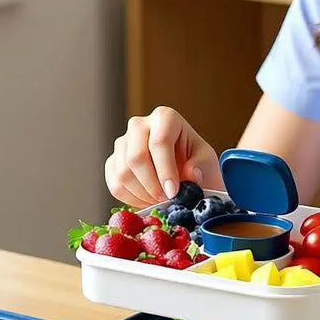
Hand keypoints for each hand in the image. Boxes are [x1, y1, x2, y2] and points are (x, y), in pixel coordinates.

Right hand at [104, 107, 219, 206]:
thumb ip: (201, 166)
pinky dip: (131, 199)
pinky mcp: (112, 162)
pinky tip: (148, 201)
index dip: (166, 170)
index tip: (174, 192)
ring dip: (143, 195)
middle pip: (136, 157)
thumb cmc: (197, 163)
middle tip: (166, 199)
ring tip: (160, 201)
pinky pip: (115, 185)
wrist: (184, 173)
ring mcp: (122, 143)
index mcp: (165, 117)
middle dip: (152, 185)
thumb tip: (190, 173)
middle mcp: (139, 125)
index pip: (159, 141)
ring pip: (123, 173)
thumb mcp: (207, 162)